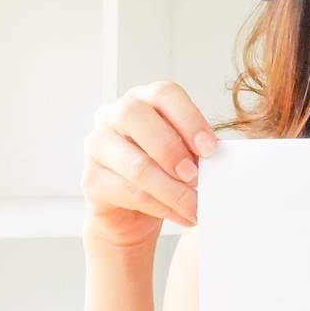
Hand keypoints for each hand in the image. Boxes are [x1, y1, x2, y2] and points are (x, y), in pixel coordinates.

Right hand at [82, 81, 218, 249]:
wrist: (132, 213)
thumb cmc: (164, 171)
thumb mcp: (184, 152)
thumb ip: (195, 148)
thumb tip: (218, 158)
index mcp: (142, 99)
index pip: (164, 94)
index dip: (189, 118)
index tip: (210, 148)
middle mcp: (112, 114)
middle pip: (135, 116)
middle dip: (170, 148)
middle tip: (195, 176)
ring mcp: (97, 146)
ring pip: (135, 164)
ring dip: (172, 189)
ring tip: (196, 205)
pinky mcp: (90, 180)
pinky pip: (129, 193)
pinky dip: (162, 207)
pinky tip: (183, 216)